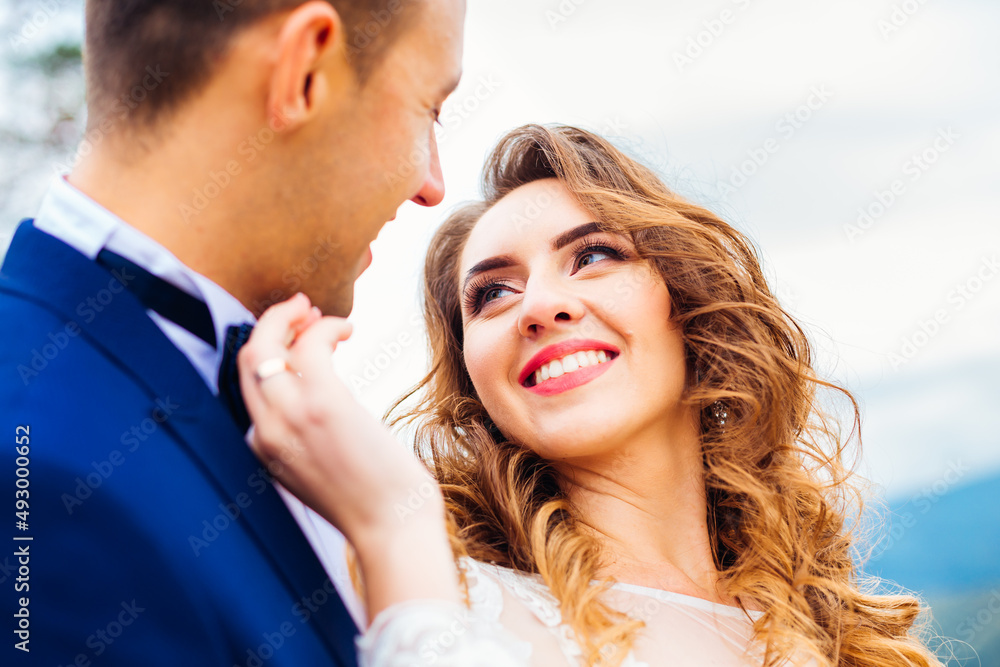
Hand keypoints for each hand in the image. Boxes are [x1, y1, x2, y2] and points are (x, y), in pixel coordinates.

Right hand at [237, 293, 434, 541]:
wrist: (391, 528)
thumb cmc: (369, 500)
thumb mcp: (317, 471)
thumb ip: (302, 439)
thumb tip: (317, 404)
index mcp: (261, 449)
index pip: (245, 383)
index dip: (265, 347)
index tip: (289, 330)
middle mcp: (265, 432)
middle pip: (247, 357)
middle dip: (270, 322)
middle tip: (301, 307)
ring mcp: (290, 418)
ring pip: (266, 345)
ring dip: (293, 318)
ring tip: (323, 313)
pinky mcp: (323, 405)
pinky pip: (310, 345)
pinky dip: (325, 326)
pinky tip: (347, 329)